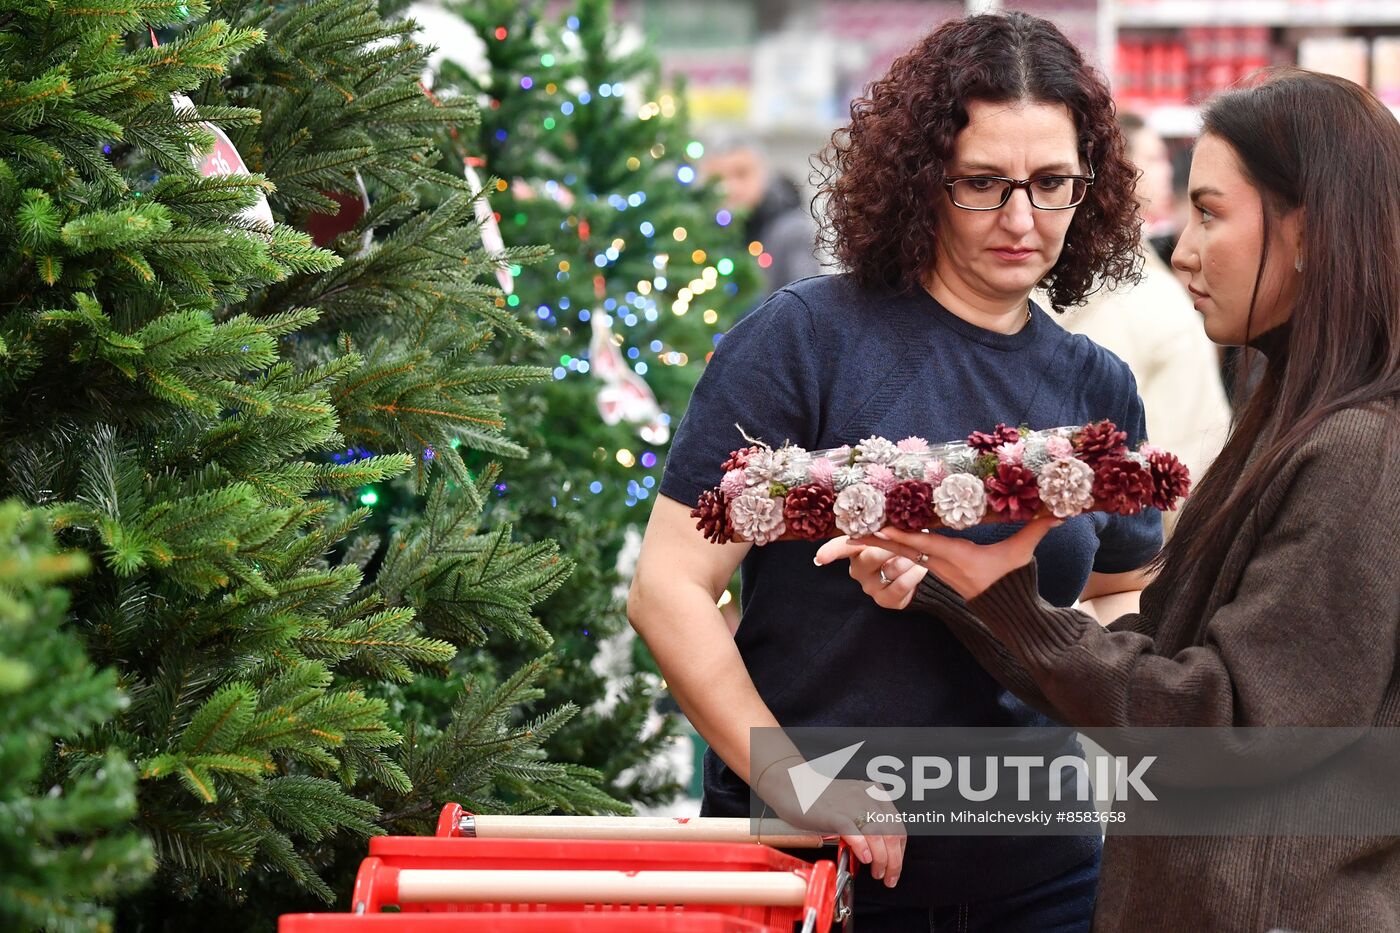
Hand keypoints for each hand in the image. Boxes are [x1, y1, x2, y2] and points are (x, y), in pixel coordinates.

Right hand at [755, 765, 907, 887]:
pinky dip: (863, 846)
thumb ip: (867, 822)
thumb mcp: (852, 806)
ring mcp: (850, 803)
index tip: (894, 868)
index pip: (898, 827)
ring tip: (877, 872)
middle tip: (888, 876)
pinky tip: (865, 858)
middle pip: (891, 833)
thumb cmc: (819, 799)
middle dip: (893, 861)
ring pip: (877, 834)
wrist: (792, 786)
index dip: (899, 853)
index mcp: (874, 793)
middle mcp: (866, 796)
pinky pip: (853, 830)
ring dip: (881, 859)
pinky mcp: (833, 812)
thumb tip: (879, 852)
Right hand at [811, 536, 926, 609]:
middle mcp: (858, 569)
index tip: (820, 557)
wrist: (916, 574)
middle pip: (871, 556)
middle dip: (893, 547)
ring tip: (918, 554)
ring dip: (910, 559)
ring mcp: (869, 587)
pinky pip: (902, 584)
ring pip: (891, 569)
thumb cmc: (900, 548)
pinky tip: (921, 568)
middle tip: (908, 539)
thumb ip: (887, 529)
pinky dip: (915, 574)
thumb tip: (888, 525)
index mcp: (856, 549)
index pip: (841, 548)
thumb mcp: (893, 536)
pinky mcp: (884, 600)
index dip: (831, 551)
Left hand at [815, 519, 1059, 601]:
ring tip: (840, 535)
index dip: (902, 534)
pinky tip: (866, 536)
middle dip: (870, 540)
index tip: (879, 525)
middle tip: (839, 532)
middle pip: (898, 548)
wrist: (1007, 612)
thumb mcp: (1024, 553)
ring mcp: (932, 565)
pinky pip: (901, 553)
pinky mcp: (932, 566)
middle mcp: (938, 561)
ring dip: (870, 542)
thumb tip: (1061, 509)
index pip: (924, 544)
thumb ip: (1037, 528)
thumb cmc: (1013, 580)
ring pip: (895, 551)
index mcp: (956, 557)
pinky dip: (884, 543)